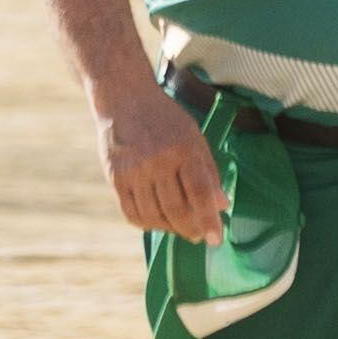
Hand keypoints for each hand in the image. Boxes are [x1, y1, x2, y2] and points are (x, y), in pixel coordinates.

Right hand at [101, 83, 226, 238]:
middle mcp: (157, 161)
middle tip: (198, 236)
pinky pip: (131, 213)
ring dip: (169, 229)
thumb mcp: (194, 138)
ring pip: (153, 216)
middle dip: (191, 229)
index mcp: (184, 149)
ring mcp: (134, 170)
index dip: (209, 220)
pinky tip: (156, 220)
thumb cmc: (166, 120)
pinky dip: (147, 223)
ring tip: (178, 228)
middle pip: (176, 209)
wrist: (124, 99)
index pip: (199, 194)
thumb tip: (221, 206)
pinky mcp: (115, 177)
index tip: (216, 239)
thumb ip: (209, 172)